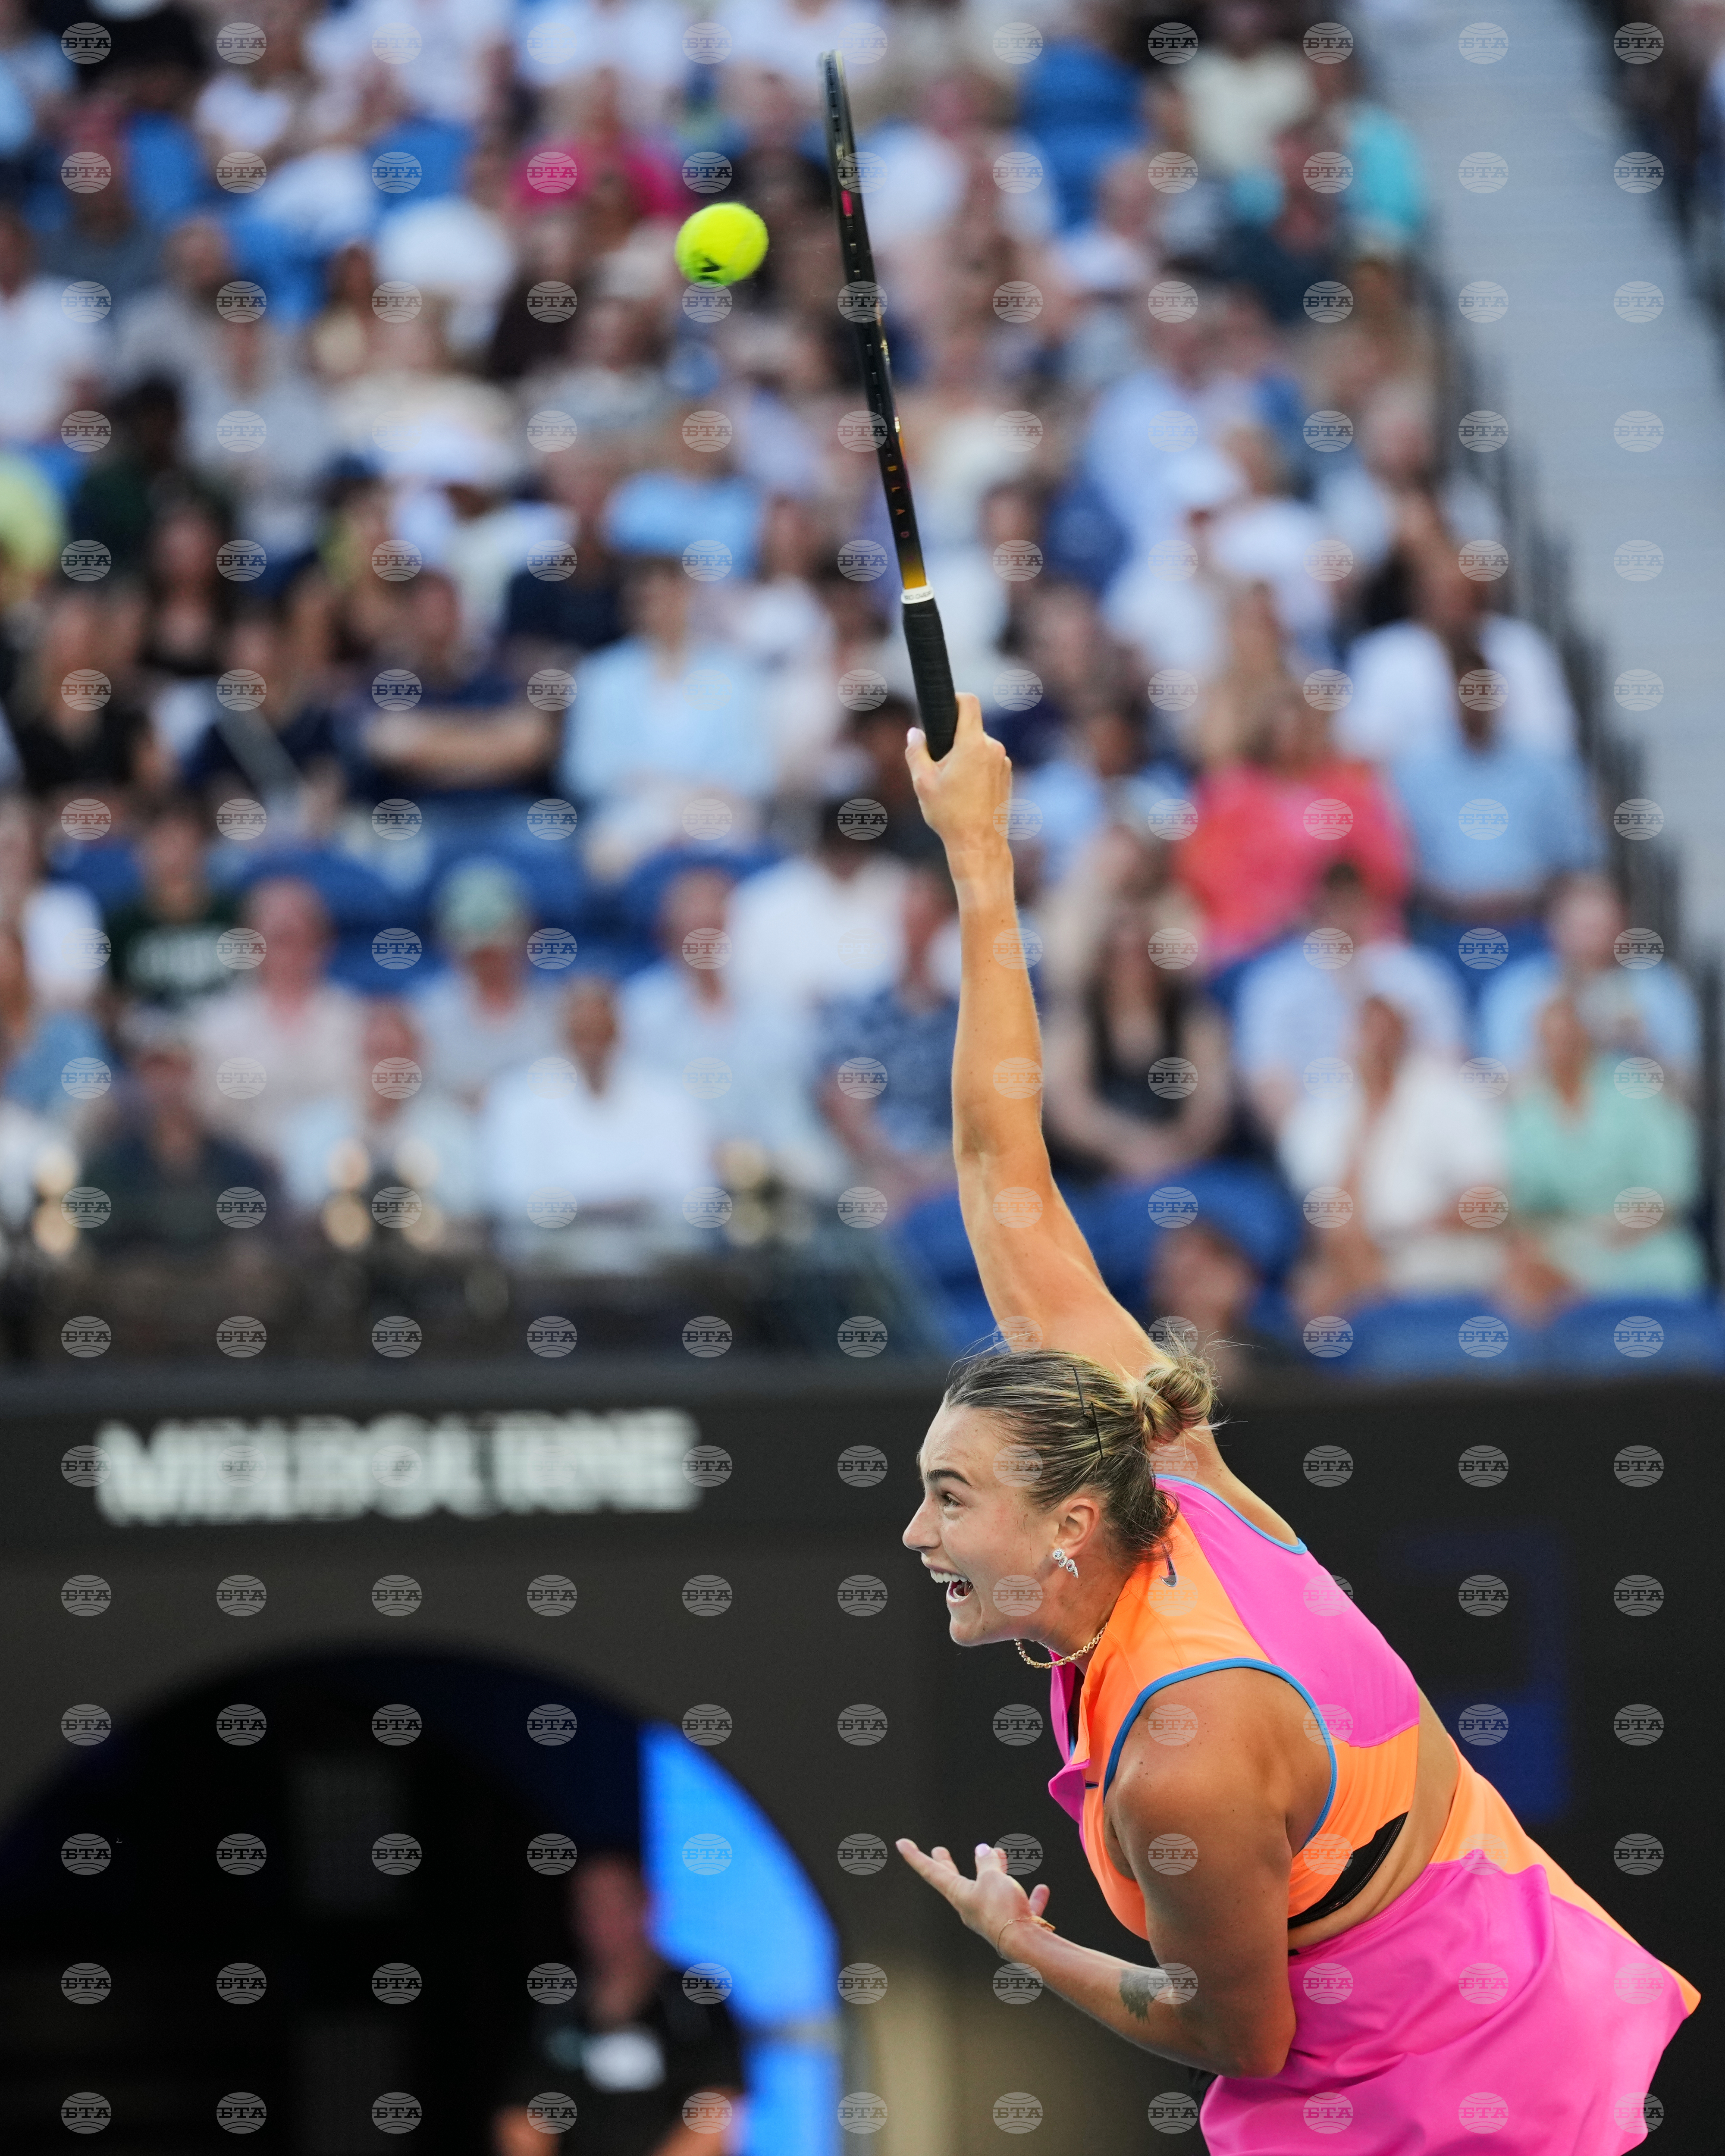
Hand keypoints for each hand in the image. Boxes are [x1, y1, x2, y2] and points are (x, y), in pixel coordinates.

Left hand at [894, 1837, 1053, 1954]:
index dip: (916, 1856)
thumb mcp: (993, 1877)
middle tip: (938, 1850)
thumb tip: (984, 1850)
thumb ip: (988, 1862)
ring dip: (994, 1872)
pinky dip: (1029, 1898)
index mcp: (960, 1895)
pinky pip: (1020, 1908)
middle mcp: (972, 1907)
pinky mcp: (1012, 1926)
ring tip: (999, 1854)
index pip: (932, 1872)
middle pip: (955, 1881)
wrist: (1025, 1946)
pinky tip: (1041, 1889)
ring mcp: (991, 1918)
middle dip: (947, 1864)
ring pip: (989, 1890)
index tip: (900, 1843)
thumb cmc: (1003, 1910)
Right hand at [903, 693, 1011, 853]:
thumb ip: (915, 752)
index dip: (955, 699)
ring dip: (964, 756)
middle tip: (939, 765)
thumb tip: (914, 733)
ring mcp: (1003, 762)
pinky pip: (988, 761)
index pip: (969, 702)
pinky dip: (976, 768)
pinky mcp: (1007, 775)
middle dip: (953, 739)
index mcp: (972, 744)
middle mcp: (992, 748)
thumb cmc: (950, 814)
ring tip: (952, 785)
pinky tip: (966, 793)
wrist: (979, 844)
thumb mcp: (922, 782)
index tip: (944, 707)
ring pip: (979, 746)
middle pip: (970, 728)